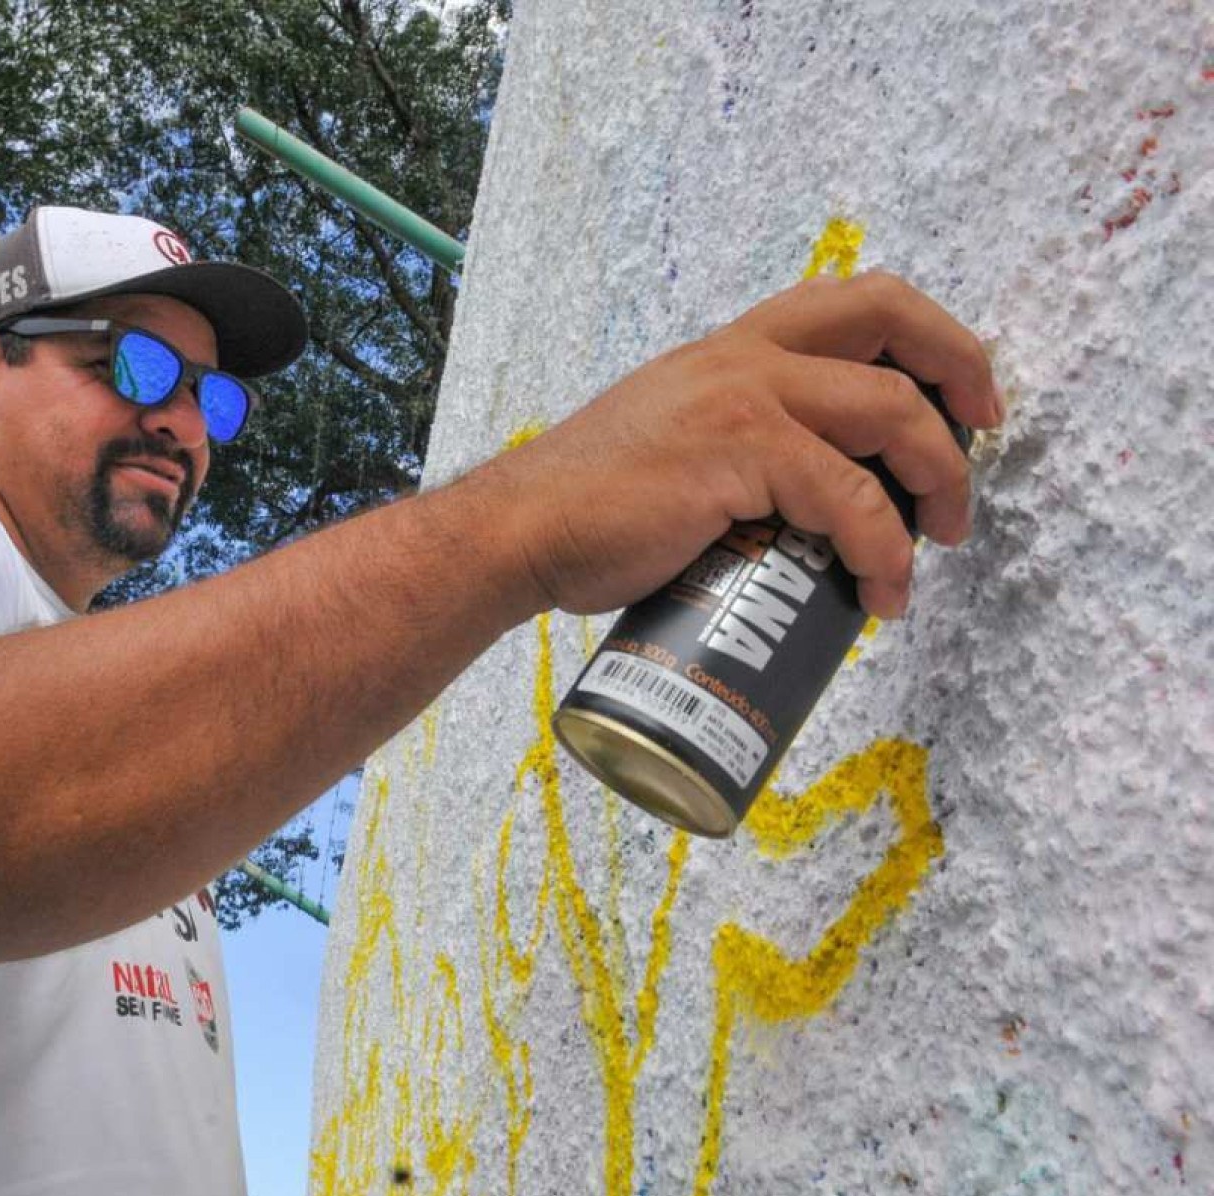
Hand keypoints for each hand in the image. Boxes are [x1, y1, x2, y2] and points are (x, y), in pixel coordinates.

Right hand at [483, 271, 1002, 619]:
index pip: (852, 300)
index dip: (929, 335)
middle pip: (889, 318)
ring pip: (890, 411)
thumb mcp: (673, 445)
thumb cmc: (587, 510)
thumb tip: (801, 510)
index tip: (961, 400)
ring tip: (936, 545)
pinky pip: (850, 497)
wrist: (520, 533)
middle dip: (962, 372)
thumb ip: (732, 446)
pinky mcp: (738, 456)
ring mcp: (742, 399)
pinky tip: (882, 591)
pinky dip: (884, 549)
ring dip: (939, 482)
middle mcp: (742, 356)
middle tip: (980, 446)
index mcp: (730, 350)